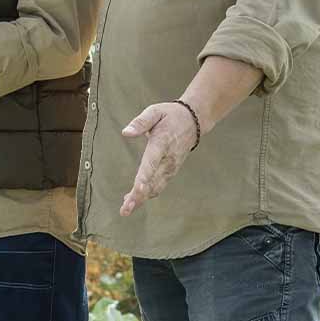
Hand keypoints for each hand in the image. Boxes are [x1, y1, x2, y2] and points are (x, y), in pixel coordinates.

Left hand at [118, 102, 199, 216]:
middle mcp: (167, 159)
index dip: (145, 176)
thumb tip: (125, 132)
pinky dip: (147, 194)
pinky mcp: (171, 171)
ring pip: (156, 187)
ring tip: (125, 209)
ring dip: (141, 199)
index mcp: (162, 143)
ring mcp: (171, 167)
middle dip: (139, 196)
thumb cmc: (170, 115)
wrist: (194, 121)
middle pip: (152, 180)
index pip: (152, 162)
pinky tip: (133, 199)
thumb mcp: (155, 111)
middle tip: (125, 209)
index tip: (138, 189)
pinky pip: (159, 185)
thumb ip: (140, 122)